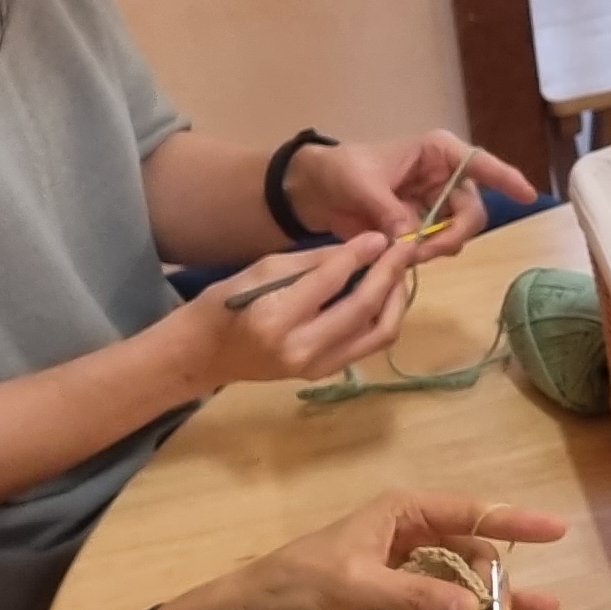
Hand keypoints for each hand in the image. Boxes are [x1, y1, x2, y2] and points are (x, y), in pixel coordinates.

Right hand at [174, 236, 421, 388]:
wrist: (206, 354)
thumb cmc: (226, 304)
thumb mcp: (263, 269)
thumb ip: (314, 261)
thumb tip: (364, 247)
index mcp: (276, 317)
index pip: (332, 280)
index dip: (361, 254)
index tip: (382, 235)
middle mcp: (301, 348)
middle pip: (363, 308)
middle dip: (389, 274)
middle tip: (404, 248)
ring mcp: (316, 367)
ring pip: (377, 333)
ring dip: (395, 299)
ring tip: (398, 270)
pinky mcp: (325, 374)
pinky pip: (367, 344)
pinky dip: (382, 317)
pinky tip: (383, 293)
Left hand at [254, 488, 568, 609]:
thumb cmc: (299, 582)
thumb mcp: (356, 581)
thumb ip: (413, 594)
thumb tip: (472, 609)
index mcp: (403, 513)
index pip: (469, 513)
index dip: (514, 520)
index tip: (556, 529)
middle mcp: (413, 540)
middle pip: (474, 554)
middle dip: (507, 577)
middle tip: (541, 606)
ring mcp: (408, 577)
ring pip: (464, 588)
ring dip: (495, 606)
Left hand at [291, 129, 534, 249]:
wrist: (315, 192)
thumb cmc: (340, 171)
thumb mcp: (361, 185)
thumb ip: (388, 210)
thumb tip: (410, 238)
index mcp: (437, 153)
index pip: (480, 164)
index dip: (506, 178)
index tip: (528, 196)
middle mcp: (445, 178)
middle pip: (471, 211)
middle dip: (454, 235)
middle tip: (424, 252)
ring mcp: (435, 205)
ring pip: (457, 233)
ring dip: (436, 248)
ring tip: (403, 254)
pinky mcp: (422, 227)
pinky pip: (437, 246)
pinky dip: (424, 256)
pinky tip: (402, 256)